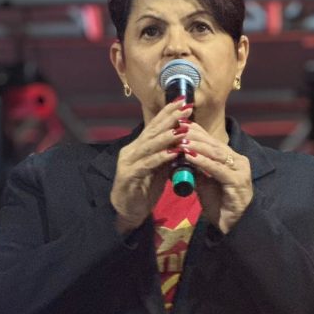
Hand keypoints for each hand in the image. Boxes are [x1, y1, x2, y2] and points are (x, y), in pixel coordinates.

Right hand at [110, 99, 193, 233]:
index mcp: (139, 147)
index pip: (155, 126)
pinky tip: (172, 153)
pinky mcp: (129, 176)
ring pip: (150, 145)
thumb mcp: (160, 170)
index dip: (169, 113)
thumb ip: (168, 156)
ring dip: (167, 136)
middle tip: (185, 107)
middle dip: (170, 118)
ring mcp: (129, 162)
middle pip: (153, 131)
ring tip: (182, 128)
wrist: (128, 212)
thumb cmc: (144, 190)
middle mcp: (132, 150)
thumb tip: (184, 141)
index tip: (184, 101)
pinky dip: (160, 158)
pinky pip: (147, 164)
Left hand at [174, 123, 252, 233]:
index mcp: (232, 159)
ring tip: (181, 141)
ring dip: (197, 146)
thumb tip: (179, 155)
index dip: (196, 131)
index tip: (179, 124)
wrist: (230, 227)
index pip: (212, 141)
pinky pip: (217, 169)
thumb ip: (196, 168)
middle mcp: (239, 161)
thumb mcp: (204, 183)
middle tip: (177, 129)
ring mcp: (240, 171)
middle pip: (214, 144)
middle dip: (195, 136)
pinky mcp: (238, 182)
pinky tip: (190, 156)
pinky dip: (202, 161)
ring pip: (216, 153)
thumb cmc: (218, 205)